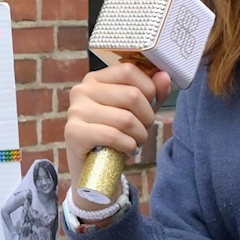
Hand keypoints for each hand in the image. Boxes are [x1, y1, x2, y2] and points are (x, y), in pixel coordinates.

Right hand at [63, 61, 169, 175]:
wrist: (90, 168)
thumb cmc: (113, 136)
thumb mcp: (136, 112)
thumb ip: (151, 93)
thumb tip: (164, 76)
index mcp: (95, 79)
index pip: (129, 70)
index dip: (148, 89)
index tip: (149, 106)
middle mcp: (82, 90)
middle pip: (132, 95)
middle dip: (147, 118)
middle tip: (143, 130)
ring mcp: (76, 110)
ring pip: (125, 118)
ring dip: (139, 135)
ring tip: (136, 142)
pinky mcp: (74, 132)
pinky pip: (113, 135)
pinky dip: (128, 146)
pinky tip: (127, 149)